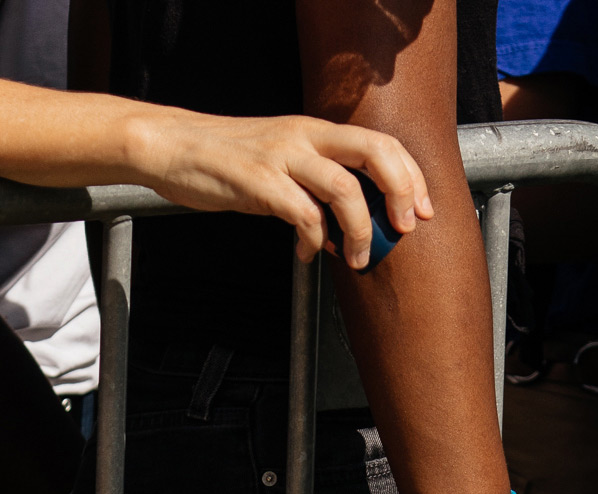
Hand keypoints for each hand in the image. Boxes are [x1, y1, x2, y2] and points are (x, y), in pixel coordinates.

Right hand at [121, 110, 429, 266]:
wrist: (174, 146)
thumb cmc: (225, 161)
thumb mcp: (281, 161)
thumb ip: (314, 183)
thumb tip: (345, 222)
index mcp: (315, 130)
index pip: (380, 141)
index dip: (410, 175)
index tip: (423, 209)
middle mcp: (304, 136)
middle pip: (374, 152)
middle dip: (400, 193)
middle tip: (404, 229)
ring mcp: (281, 157)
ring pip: (343, 187)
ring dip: (359, 229)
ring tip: (356, 258)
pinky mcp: (257, 182)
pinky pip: (301, 213)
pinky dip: (314, 239)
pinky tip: (308, 254)